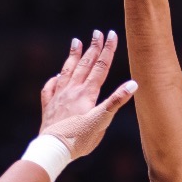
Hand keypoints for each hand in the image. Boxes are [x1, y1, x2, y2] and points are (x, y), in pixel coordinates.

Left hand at [38, 29, 137, 158]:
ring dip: (73, 56)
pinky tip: (56, 76)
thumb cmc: (79, 138)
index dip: (107, 50)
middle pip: (84, 65)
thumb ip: (116, 101)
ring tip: (76, 41)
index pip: (100, 67)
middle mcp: (72, 90)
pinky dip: (54, 79)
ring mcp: (58, 97)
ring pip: (67, 71)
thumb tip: (133, 84)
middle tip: (97, 33)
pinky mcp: (49, 107)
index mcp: (87, 93)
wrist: (53, 149)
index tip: (111, 34)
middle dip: (92, 48)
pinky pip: (50, 88)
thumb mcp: (102, 121)